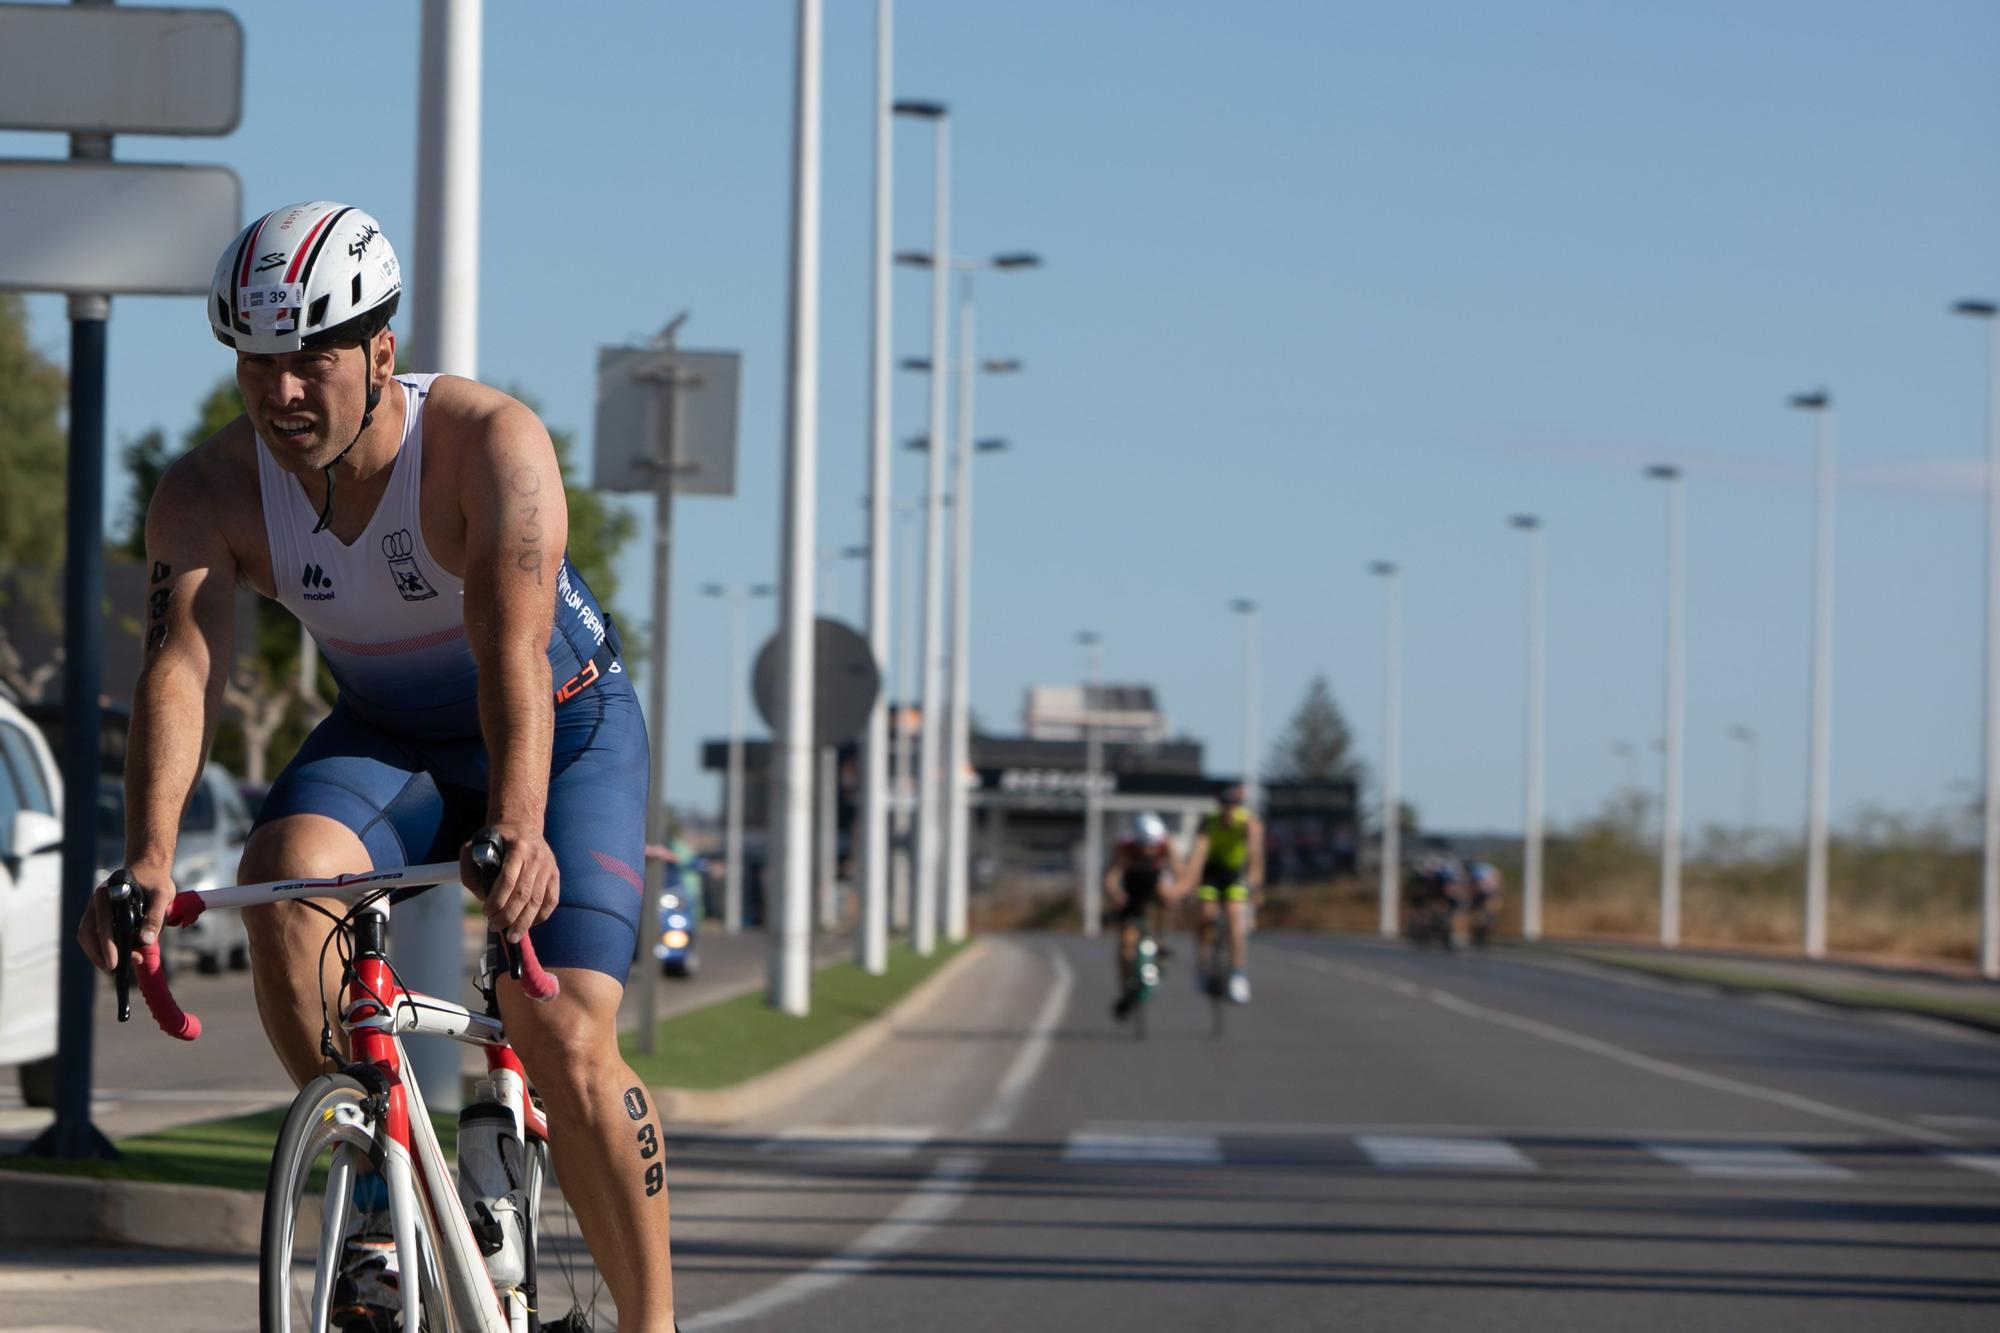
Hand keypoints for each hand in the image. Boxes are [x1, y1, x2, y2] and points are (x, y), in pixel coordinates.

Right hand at [77, 861, 174, 973]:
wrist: (149, 870)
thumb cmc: (155, 882)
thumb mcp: (162, 896)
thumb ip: (155, 917)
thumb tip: (146, 942)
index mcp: (108, 894)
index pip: (102, 925)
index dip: (107, 947)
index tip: (115, 964)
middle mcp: (96, 903)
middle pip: (88, 935)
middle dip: (99, 956)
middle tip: (116, 971)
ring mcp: (95, 910)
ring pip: (88, 938)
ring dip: (98, 955)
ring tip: (118, 968)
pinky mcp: (98, 918)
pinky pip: (93, 937)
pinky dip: (101, 949)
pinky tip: (117, 957)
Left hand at [462, 825, 559, 942]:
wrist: (523, 825)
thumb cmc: (496, 839)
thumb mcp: (474, 846)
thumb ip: (470, 870)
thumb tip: (480, 896)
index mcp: (517, 848)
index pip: (508, 880)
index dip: (497, 900)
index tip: (485, 912)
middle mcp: (537, 858)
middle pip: (523, 894)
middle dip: (508, 916)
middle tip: (494, 926)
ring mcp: (548, 867)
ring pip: (537, 901)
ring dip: (523, 922)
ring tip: (511, 935)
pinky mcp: (555, 875)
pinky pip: (550, 901)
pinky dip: (540, 916)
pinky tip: (527, 924)